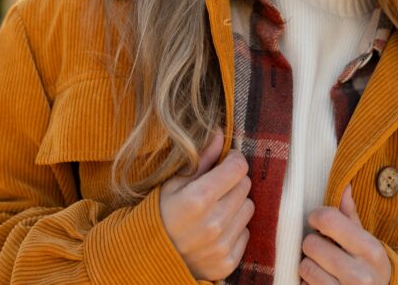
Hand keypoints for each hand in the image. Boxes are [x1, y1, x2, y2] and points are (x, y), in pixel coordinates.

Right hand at [159, 130, 254, 280]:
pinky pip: (245, 233)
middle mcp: (213, 223)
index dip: (234, 160)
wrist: (148, 258)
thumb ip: (201, 159)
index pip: (238, 168)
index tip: (226, 160)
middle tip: (216, 187)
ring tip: (214, 209)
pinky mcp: (226, 263)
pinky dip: (234, 228)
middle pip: (245, 186)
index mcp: (198, 199)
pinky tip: (215, 230)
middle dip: (233, 181)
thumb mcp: (172, 184)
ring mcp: (221, 245)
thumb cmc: (159, 214)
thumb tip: (219, 134)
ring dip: (236, 205)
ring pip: (248, 209)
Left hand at [300, 185, 390, 284]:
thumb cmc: (369, 270)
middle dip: (313, 245)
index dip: (316, 217)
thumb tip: (344, 186)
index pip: (328, 219)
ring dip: (309, 265)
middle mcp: (361, 274)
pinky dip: (308, 282)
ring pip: (305, 266)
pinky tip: (322, 282)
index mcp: (371, 250)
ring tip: (323, 268)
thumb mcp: (367, 244)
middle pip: (311, 243)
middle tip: (323, 250)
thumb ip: (351, 217)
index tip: (317, 222)